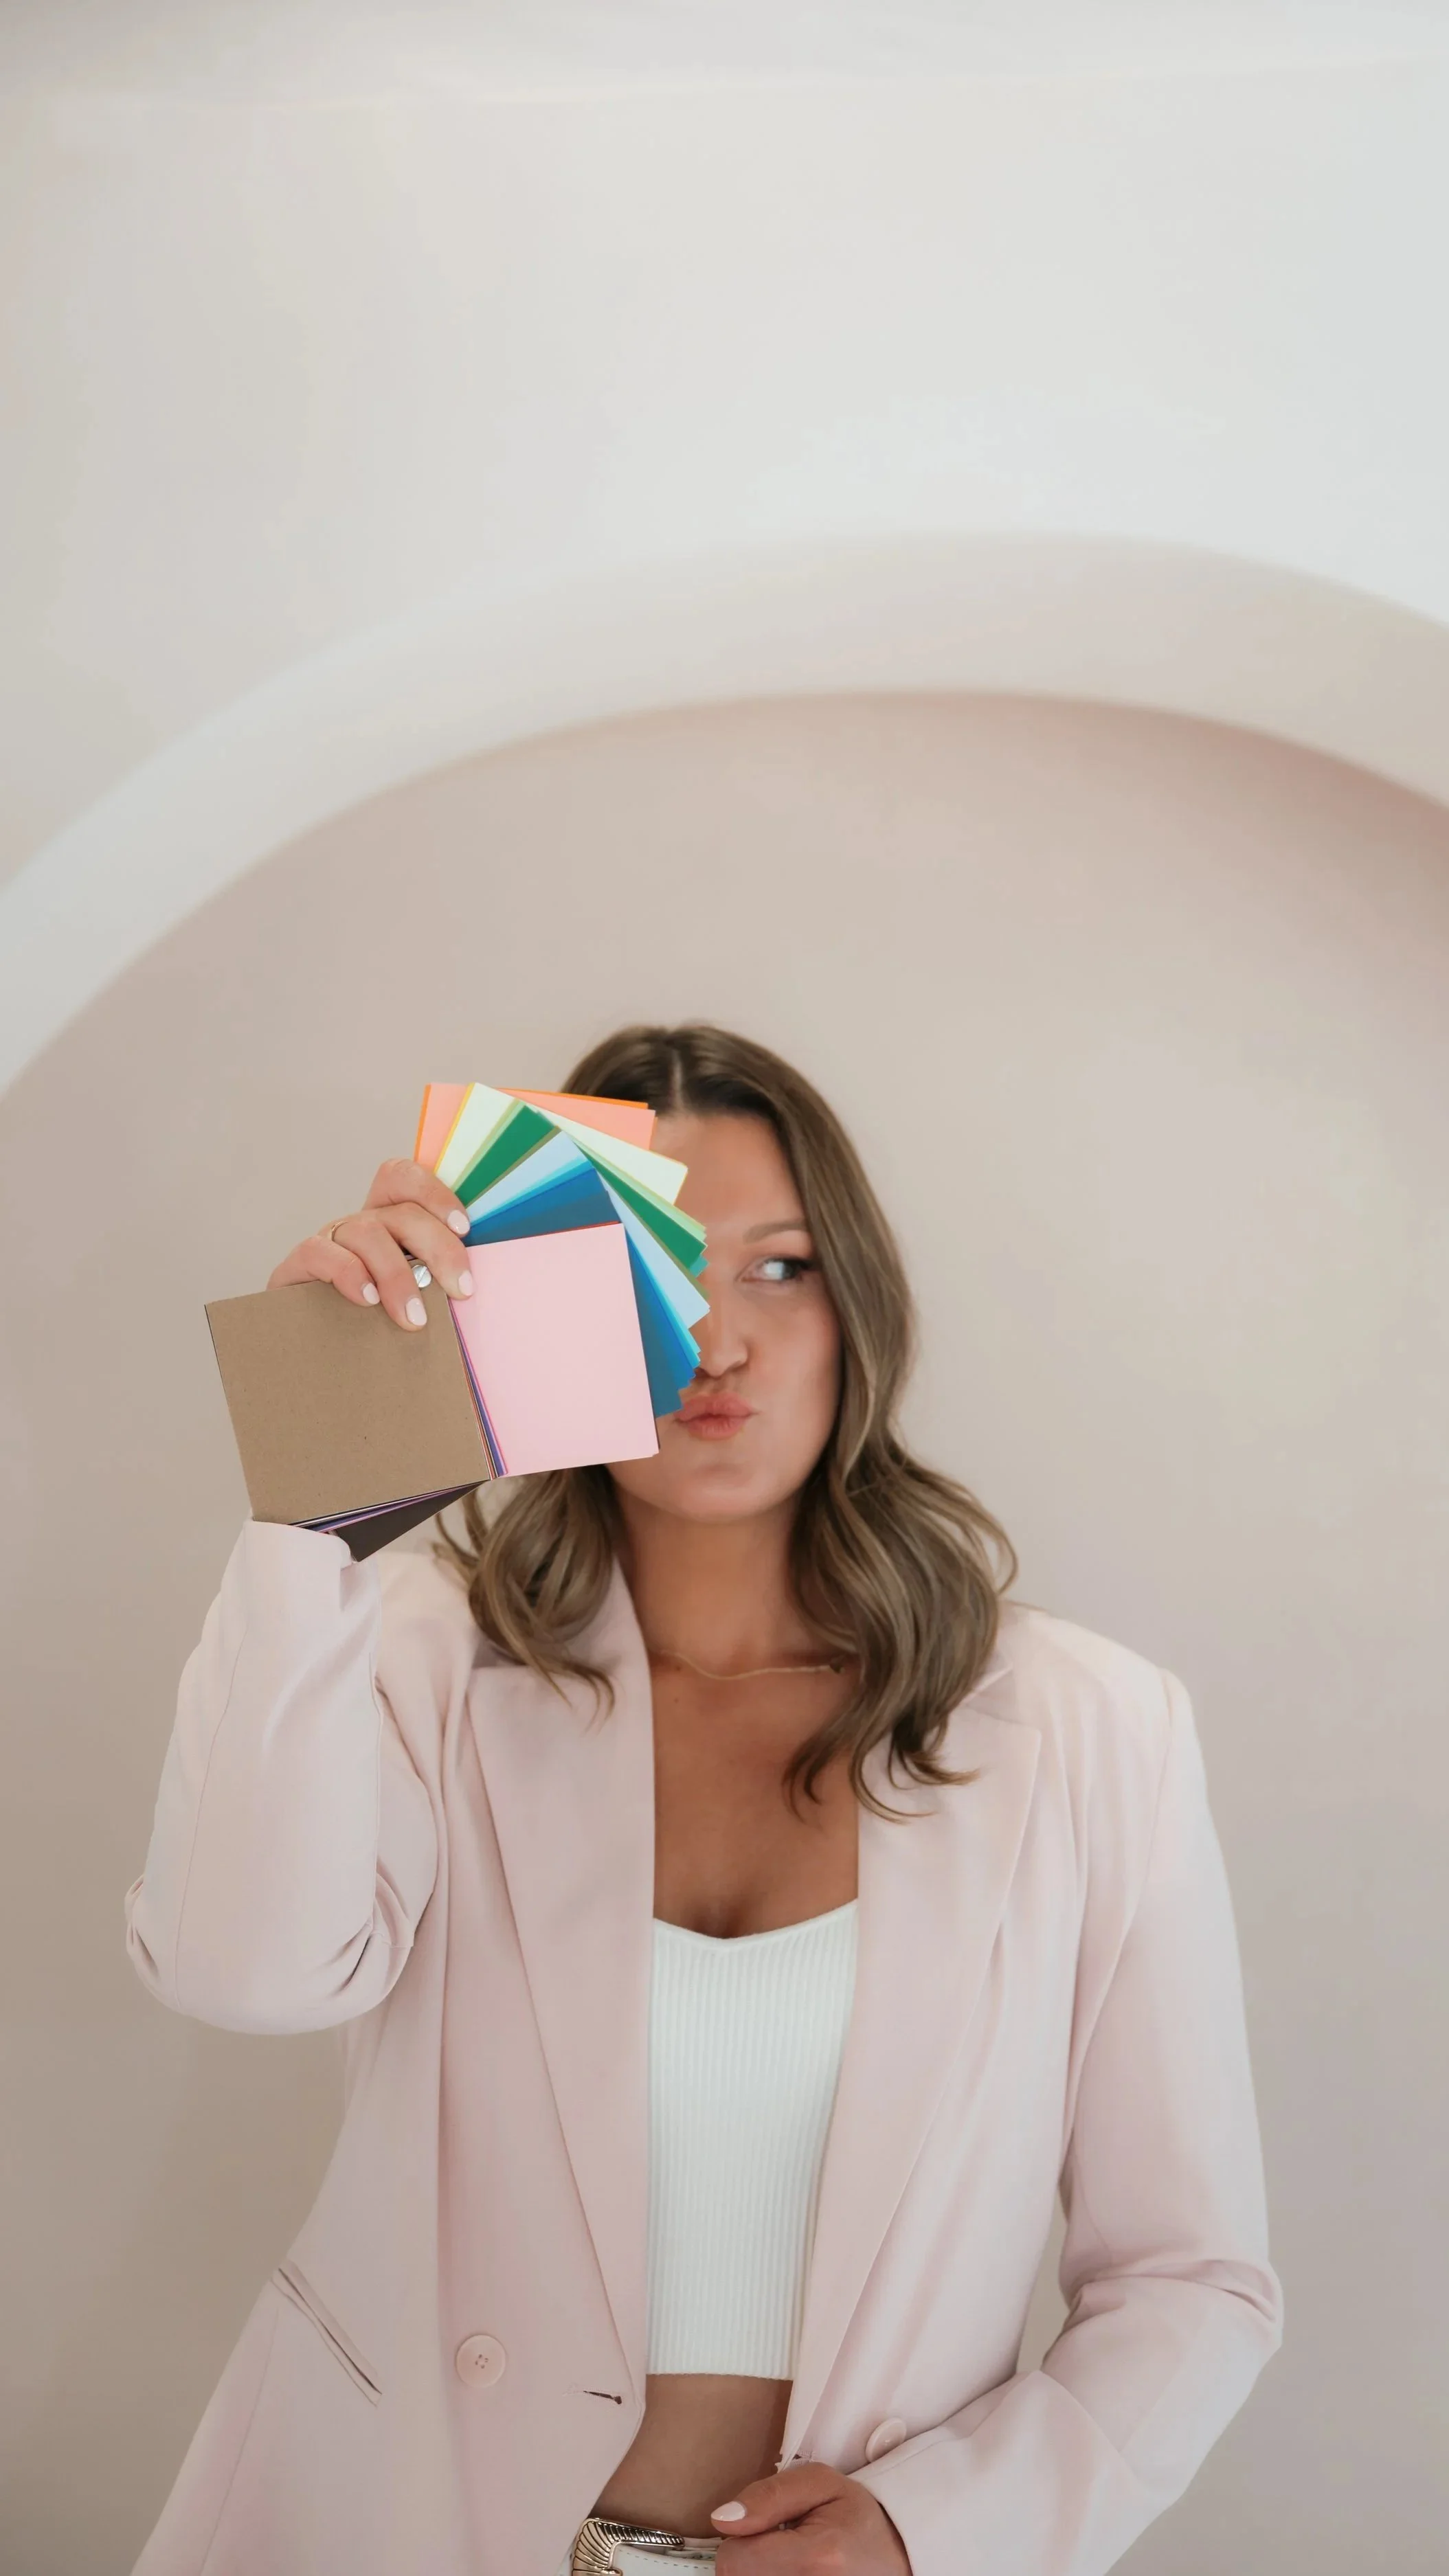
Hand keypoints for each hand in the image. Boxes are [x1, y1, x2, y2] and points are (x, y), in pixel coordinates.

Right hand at [267, 1158, 474, 1330]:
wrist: (316, 1359)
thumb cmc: (376, 1327)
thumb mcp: (413, 1299)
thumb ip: (438, 1283)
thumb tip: (473, 1289)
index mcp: (390, 1223)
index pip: (406, 1180)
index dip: (436, 1195)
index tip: (464, 1228)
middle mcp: (361, 1225)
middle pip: (401, 1212)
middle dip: (438, 1248)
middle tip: (460, 1289)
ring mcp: (330, 1241)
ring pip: (367, 1234)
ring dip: (397, 1275)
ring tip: (415, 1318)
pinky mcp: (299, 1264)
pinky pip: (322, 1252)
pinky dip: (349, 1274)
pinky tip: (368, 1301)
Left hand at [711, 2465, 910, 2575]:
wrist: (896, 2559)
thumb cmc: (856, 2519)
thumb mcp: (821, 2483)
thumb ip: (769, 2495)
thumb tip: (722, 2519)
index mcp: (818, 2556)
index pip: (733, 2560)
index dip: (739, 2539)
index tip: (766, 2530)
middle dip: (748, 2560)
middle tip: (780, 2548)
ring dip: (757, 2574)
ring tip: (786, 2565)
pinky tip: (788, 2575)